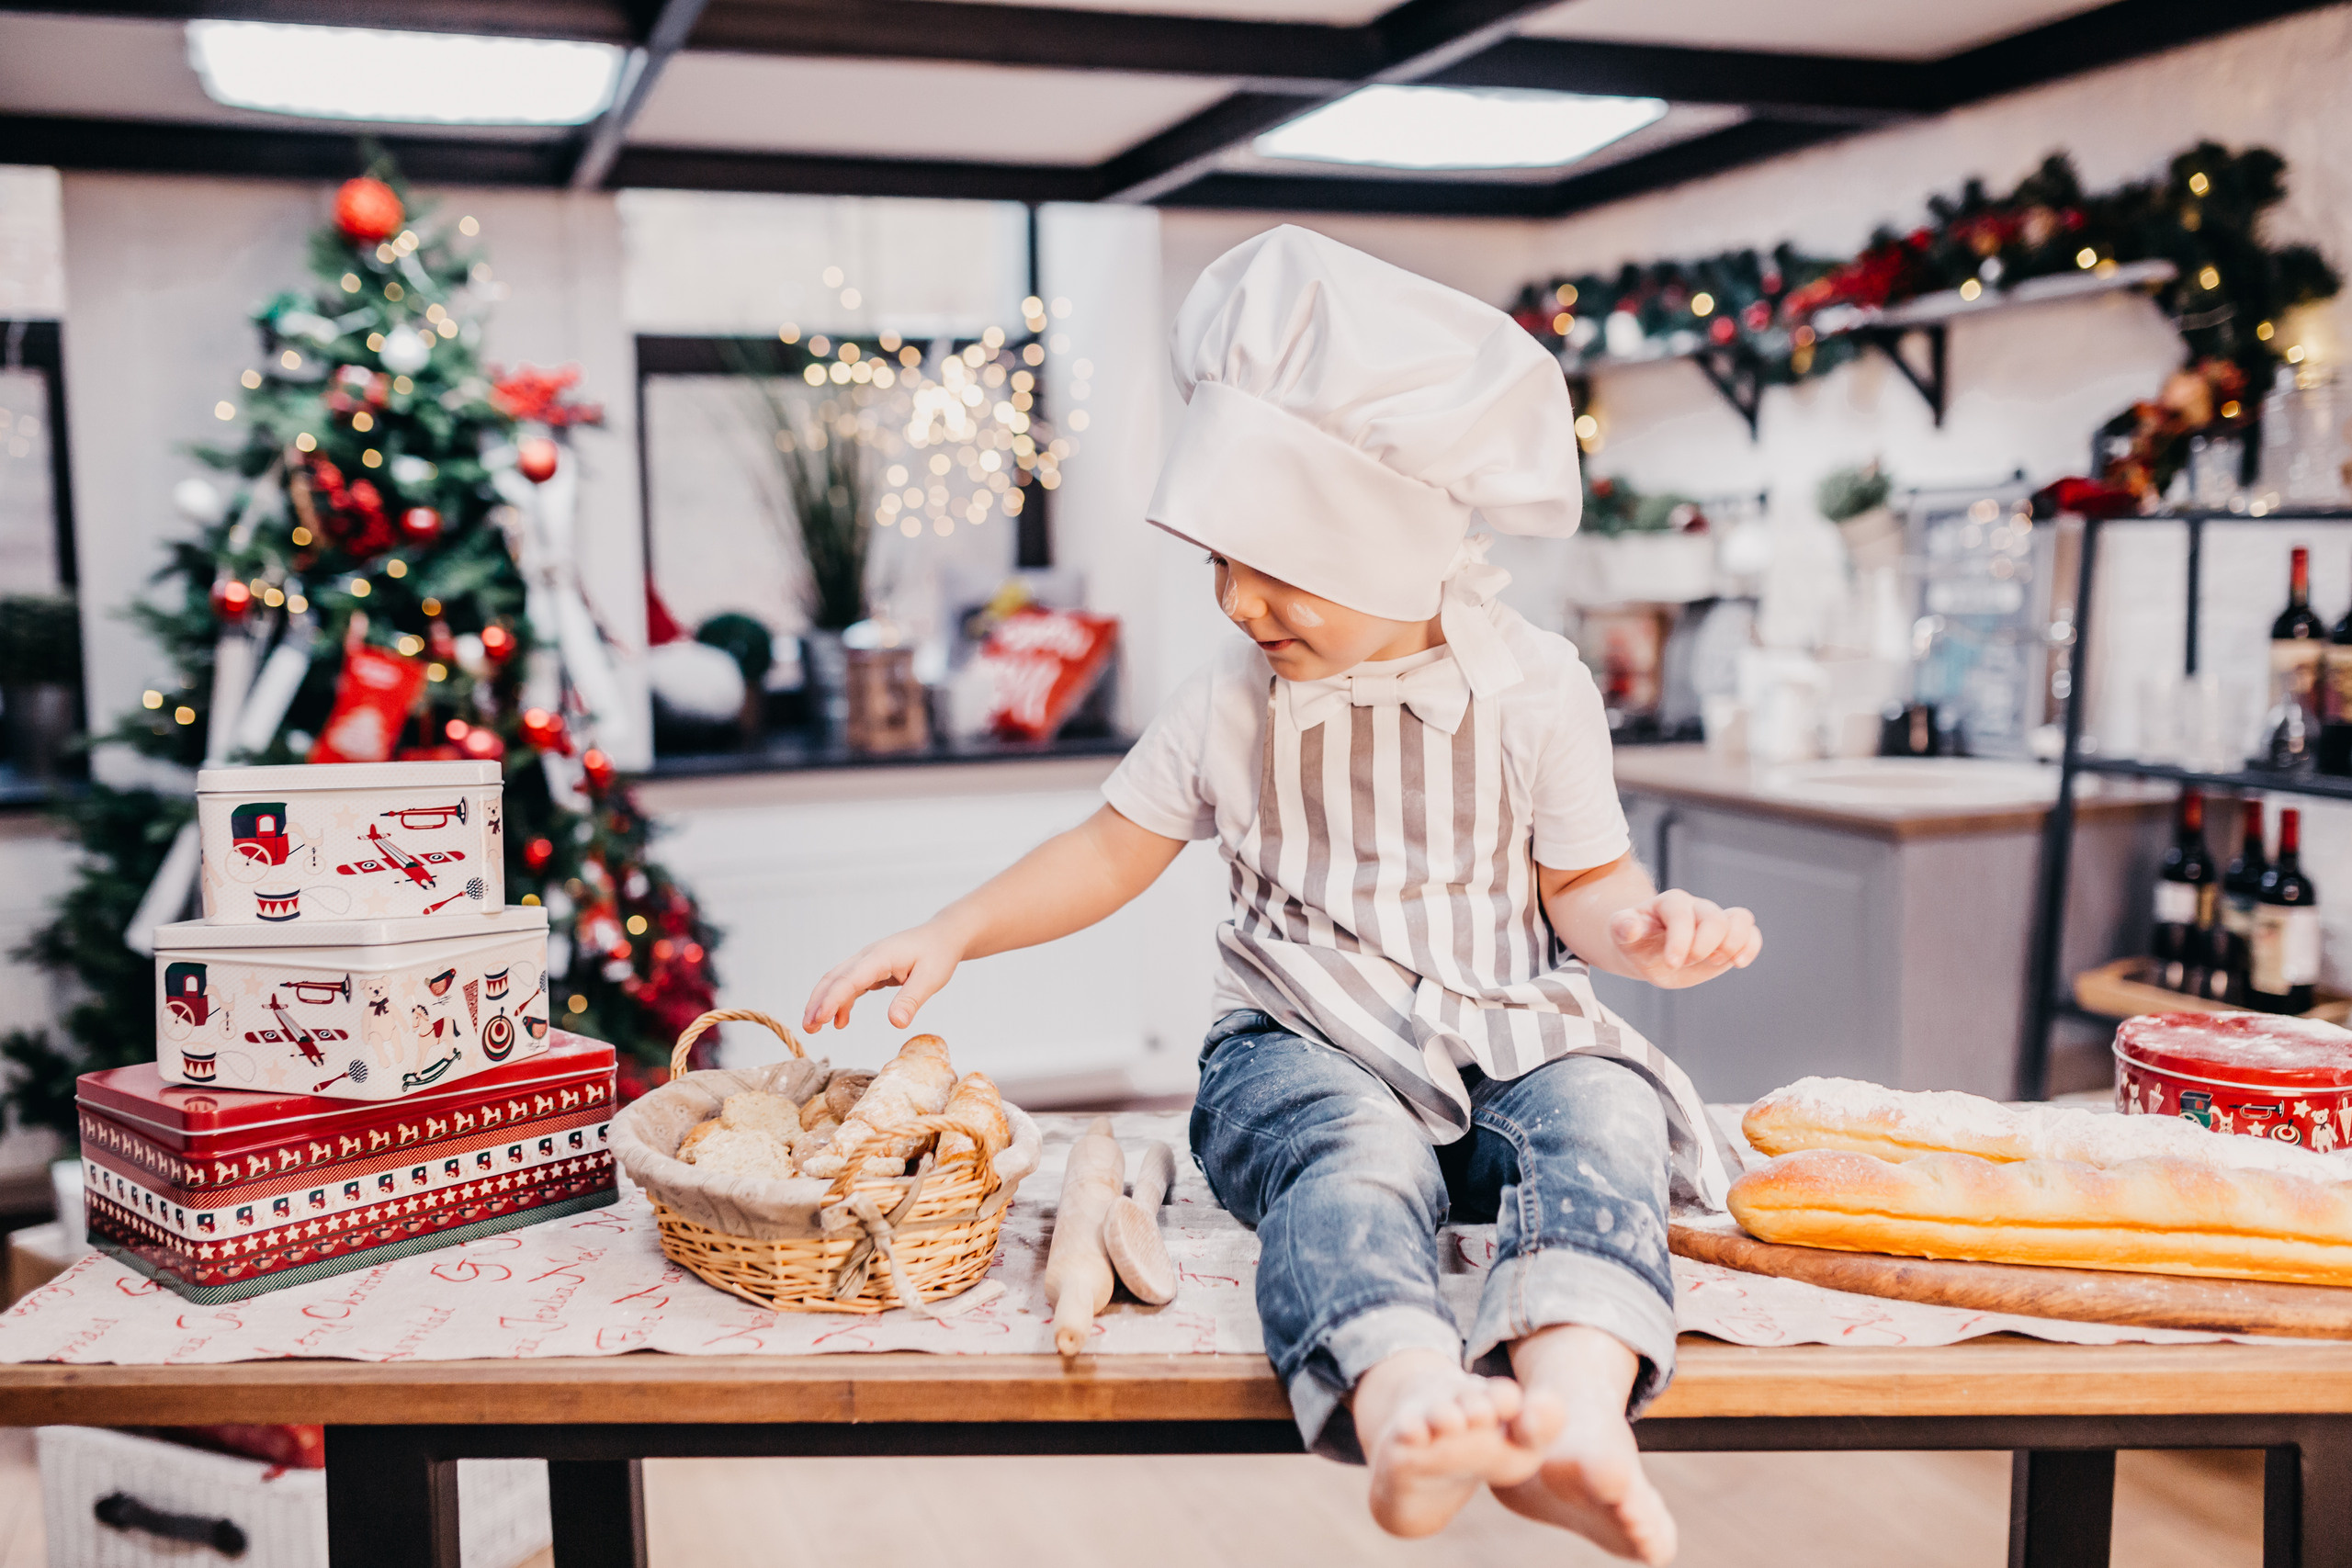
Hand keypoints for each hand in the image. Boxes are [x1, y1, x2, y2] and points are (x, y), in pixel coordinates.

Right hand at [802, 920, 966, 1032]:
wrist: (943, 936)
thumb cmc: (938, 954)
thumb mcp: (931, 979)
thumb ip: (911, 1000)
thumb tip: (896, 1023)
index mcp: (881, 957)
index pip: (849, 979)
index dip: (832, 1000)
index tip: (820, 1019)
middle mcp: (868, 956)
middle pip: (834, 978)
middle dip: (817, 1002)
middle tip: (808, 1027)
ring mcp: (868, 961)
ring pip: (837, 981)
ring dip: (823, 1002)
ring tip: (814, 1027)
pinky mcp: (871, 969)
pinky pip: (849, 985)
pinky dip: (840, 1002)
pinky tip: (840, 1021)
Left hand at [1606, 890, 1760, 989]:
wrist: (1647, 950)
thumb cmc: (1635, 940)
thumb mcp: (1621, 932)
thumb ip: (1623, 927)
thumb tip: (1630, 927)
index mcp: (1670, 903)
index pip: (1681, 915)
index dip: (1680, 940)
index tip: (1671, 964)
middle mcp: (1697, 908)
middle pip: (1714, 918)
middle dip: (1704, 946)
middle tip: (1688, 962)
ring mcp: (1715, 921)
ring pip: (1740, 919)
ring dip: (1733, 944)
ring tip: (1715, 961)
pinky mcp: (1729, 937)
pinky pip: (1751, 933)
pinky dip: (1750, 947)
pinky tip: (1738, 963)